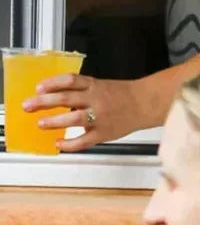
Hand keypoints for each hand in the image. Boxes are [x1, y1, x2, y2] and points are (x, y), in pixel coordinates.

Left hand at [23, 74, 146, 150]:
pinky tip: (58, 143)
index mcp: (95, 85)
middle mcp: (96, 99)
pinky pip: (83, 140)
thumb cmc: (123, 95)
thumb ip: (82, 91)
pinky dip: (68, 143)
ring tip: (40, 123)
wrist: (146, 104)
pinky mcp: (103, 133)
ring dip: (54, 122)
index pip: (70, 80)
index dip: (53, 83)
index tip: (39, 88)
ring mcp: (99, 117)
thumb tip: (55, 98)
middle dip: (44, 102)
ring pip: (73, 119)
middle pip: (66, 98)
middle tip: (28, 105)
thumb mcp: (102, 86)